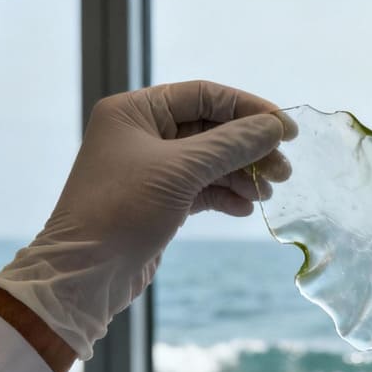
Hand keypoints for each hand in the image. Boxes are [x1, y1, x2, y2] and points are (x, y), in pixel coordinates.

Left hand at [0, 81, 295, 359]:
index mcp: (135, 111)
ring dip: (241, 174)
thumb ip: (231, 145)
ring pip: (210, 160)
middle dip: (249, 148)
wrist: (85, 276)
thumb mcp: (181, 171)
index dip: (249, 110)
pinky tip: (245, 209)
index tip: (286, 130)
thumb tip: (274, 128)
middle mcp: (141, 133)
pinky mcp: (158, 200)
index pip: (204, 95)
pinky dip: (225, 195)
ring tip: (268, 193)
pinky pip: (202, 187)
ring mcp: (150, 168)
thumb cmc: (122, 211)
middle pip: (211, 129)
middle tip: (283, 170)